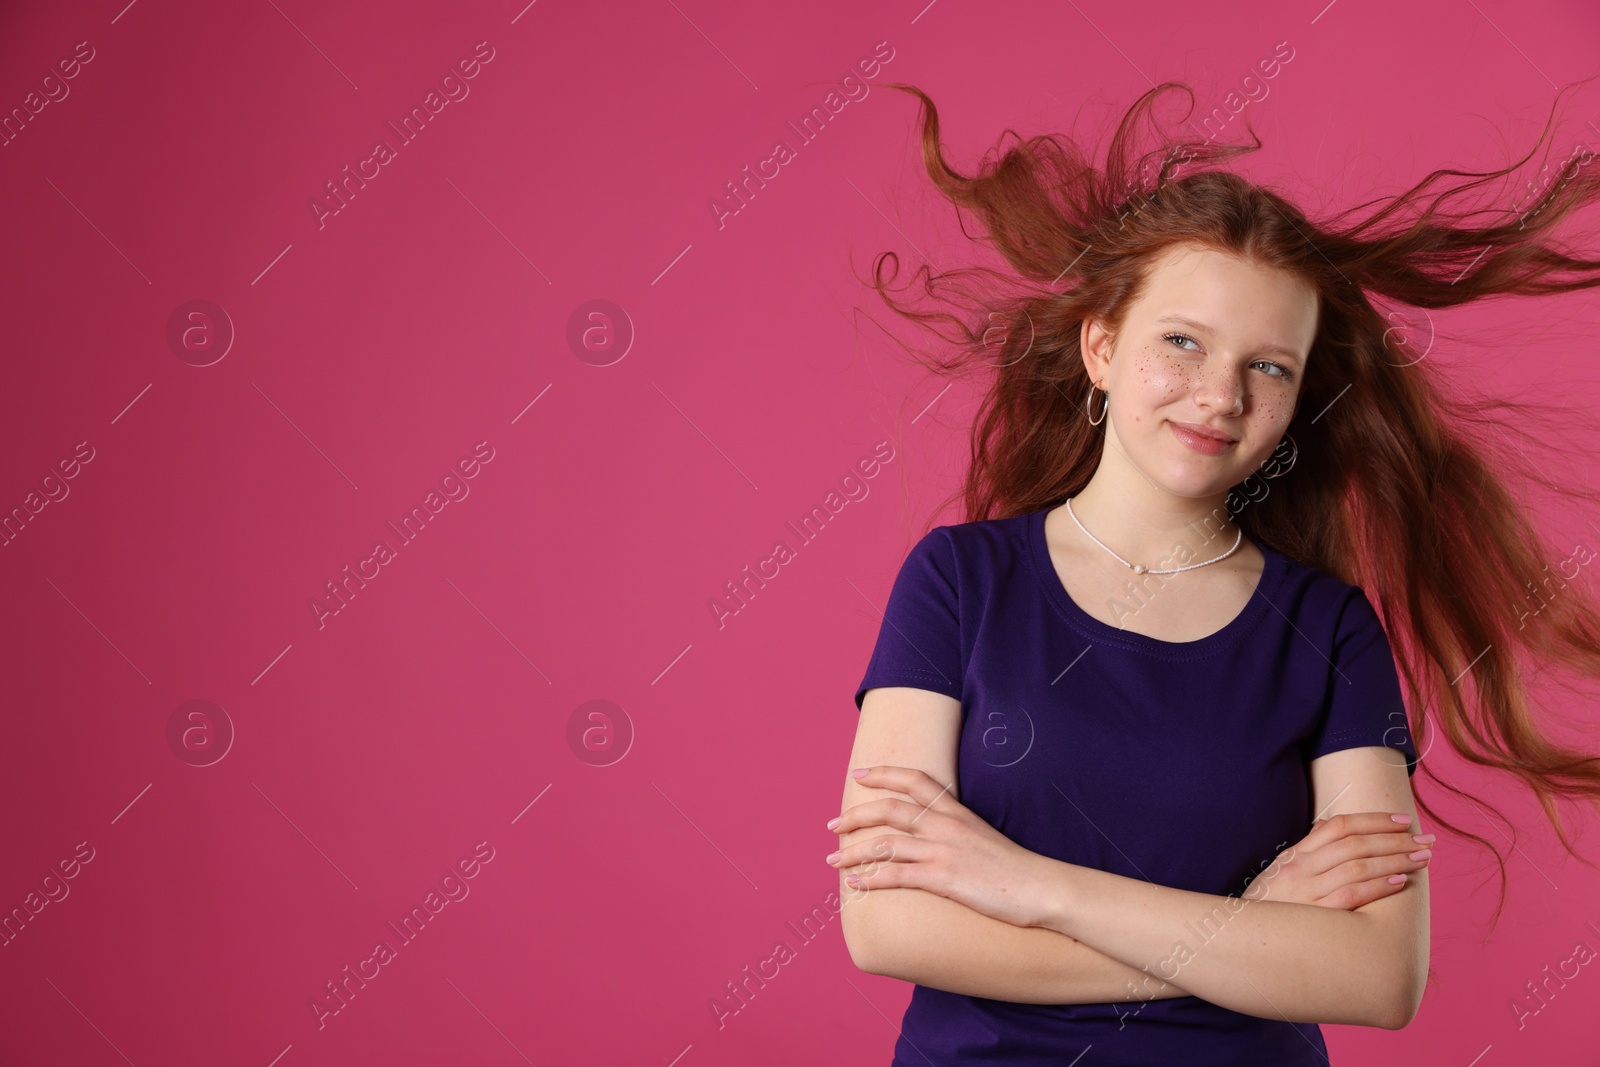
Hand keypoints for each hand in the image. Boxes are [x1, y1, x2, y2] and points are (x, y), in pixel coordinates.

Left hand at [826, 765, 1055, 928]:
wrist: (1041, 888)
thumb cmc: (1014, 868)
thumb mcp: (982, 836)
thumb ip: (956, 829)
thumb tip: (932, 833)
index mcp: (956, 811)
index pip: (915, 779)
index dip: (883, 773)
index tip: (859, 774)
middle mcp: (945, 825)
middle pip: (889, 808)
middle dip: (855, 815)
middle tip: (831, 824)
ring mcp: (943, 851)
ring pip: (885, 843)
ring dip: (853, 851)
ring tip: (832, 859)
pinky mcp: (944, 878)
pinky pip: (896, 875)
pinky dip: (870, 878)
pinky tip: (854, 884)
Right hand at [1244, 812, 1434, 908]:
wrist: (1238, 938)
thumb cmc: (1267, 907)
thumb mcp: (1280, 872)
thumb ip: (1307, 849)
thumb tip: (1329, 824)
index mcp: (1296, 855)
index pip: (1339, 826)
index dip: (1373, 820)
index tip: (1402, 821)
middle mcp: (1301, 868)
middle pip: (1355, 844)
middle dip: (1395, 840)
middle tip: (1426, 840)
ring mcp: (1307, 892)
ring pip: (1358, 867)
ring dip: (1395, 860)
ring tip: (1422, 859)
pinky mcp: (1314, 917)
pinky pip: (1351, 896)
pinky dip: (1378, 887)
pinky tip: (1400, 882)